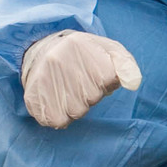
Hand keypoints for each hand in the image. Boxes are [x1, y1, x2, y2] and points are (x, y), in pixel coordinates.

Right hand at [20, 29, 142, 129]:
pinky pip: (57, 121)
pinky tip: (57, 101)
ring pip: (75, 112)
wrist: (42, 52)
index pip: (108, 79)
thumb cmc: (83, 55)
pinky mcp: (33, 97)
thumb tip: (134, 83)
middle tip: (79, 82)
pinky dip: (61, 116)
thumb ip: (126, 64)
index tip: (94, 72)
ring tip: (67, 90)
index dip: (105, 80)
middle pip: (91, 98)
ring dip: (76, 106)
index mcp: (79, 45)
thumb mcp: (108, 50)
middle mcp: (58, 59)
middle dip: (90, 94)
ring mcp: (43, 78)